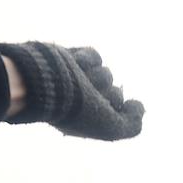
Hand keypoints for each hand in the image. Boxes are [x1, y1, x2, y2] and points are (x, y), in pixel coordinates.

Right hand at [0, 42, 144, 139]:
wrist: (44, 83)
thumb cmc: (78, 110)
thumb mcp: (111, 127)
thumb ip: (132, 125)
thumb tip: (138, 106)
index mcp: (89, 121)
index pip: (120, 111)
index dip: (114, 108)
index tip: (101, 108)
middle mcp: (83, 102)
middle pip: (114, 92)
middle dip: (105, 92)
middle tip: (88, 94)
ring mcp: (75, 80)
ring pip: (106, 73)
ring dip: (96, 76)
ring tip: (78, 79)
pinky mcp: (69, 59)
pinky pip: (94, 55)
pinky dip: (87, 59)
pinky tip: (76, 64)